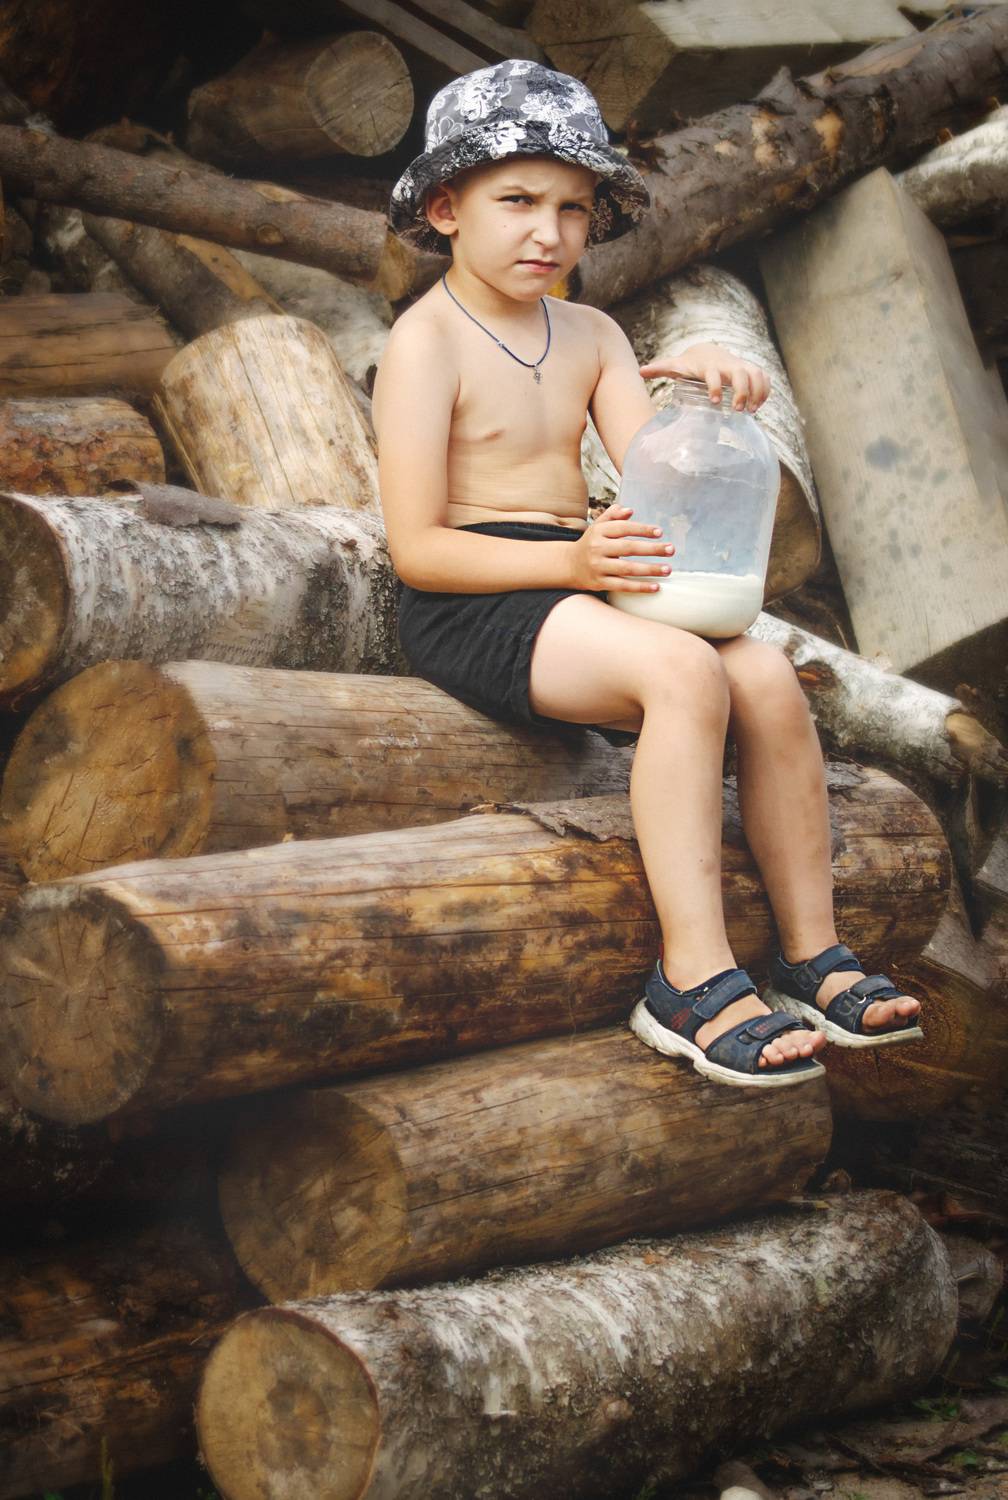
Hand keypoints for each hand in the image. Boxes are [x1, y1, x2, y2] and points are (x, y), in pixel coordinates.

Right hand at [567, 503, 674, 592]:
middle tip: (671, 549)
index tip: (659, 532)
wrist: (568, 565)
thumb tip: (630, 510)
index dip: (642, 529)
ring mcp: (598, 567)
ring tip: (667, 569)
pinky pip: (622, 586)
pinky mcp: (599, 583)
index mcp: (599, 531)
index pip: (623, 528)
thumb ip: (613, 516)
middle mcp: (597, 548)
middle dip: (652, 549)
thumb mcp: (598, 526)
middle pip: (628, 548)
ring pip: (627, 569)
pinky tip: (656, 586)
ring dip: (650, 570)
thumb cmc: (590, 543)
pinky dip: (640, 587)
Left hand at [639, 341, 770, 411]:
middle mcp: (728, 364)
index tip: (715, 403)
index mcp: (709, 366)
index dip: (715, 387)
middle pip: (741, 375)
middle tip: (738, 411)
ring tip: (751, 412)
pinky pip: (765, 379)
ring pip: (757, 375)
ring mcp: (743, 366)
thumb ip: (660, 369)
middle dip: (742, 393)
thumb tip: (640, 371)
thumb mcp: (676, 366)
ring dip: (757, 393)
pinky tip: (759, 406)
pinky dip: (765, 391)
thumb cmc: (690, 364)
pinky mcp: (753, 370)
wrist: (708, 352)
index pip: (714, 375)